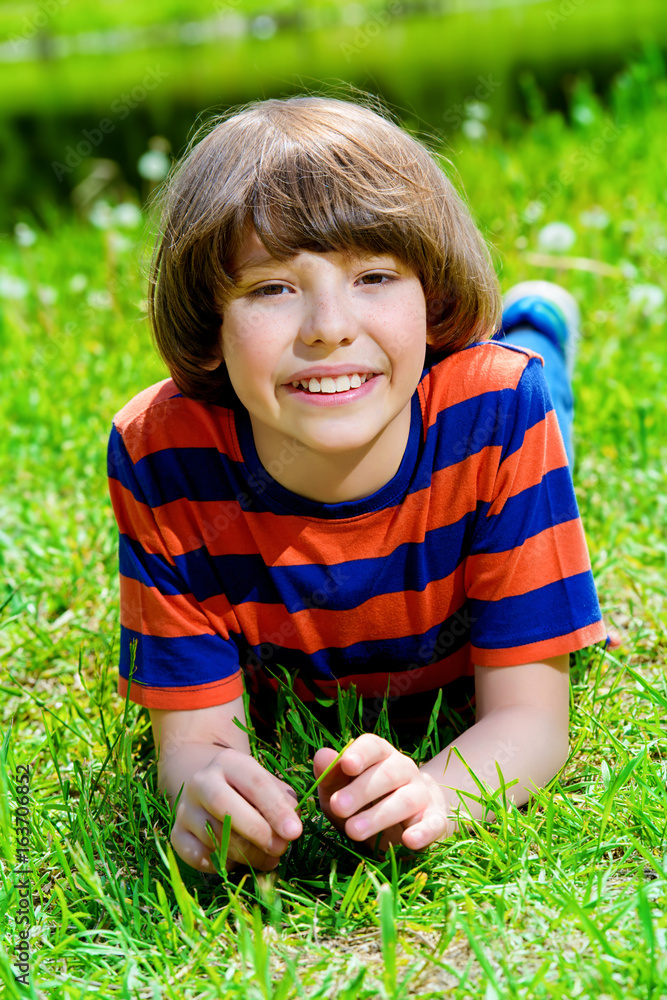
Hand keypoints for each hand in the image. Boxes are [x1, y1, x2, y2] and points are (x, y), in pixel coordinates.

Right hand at [170, 749, 301, 872]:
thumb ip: (284, 804)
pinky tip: (237, 861)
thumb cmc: (252, 792)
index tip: (294, 832)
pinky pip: (198, 857)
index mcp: (229, 762)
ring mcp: (184, 808)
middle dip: (256, 831)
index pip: (254, 783)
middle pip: (224, 805)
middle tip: (280, 849)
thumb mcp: (270, 787)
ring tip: (269, 858)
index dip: (276, 809)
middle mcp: (201, 781)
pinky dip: (221, 864)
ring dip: (246, 854)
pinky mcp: (176, 835)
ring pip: (214, 835)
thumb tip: (289, 831)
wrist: (211, 791)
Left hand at [312, 735, 449, 854]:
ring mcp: (422, 795)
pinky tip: (409, 841)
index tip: (346, 765)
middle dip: (362, 790)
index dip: (360, 753)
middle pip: (388, 774)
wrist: (407, 820)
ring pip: (406, 800)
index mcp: (381, 756)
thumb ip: (330, 774)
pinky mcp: (435, 821)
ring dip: (379, 815)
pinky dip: (423, 832)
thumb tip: (322, 756)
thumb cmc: (365, 801)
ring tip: (353, 831)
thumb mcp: (340, 788)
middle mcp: (404, 770)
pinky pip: (433, 824)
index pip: (373, 746)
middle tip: (338, 807)